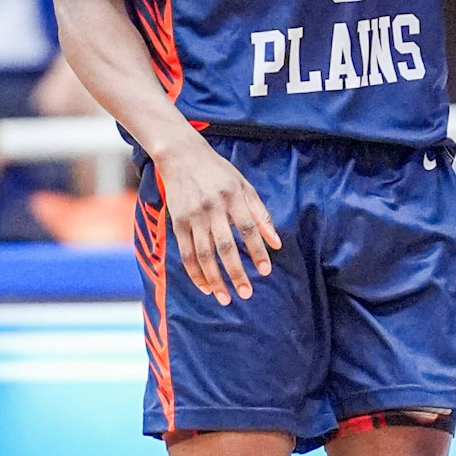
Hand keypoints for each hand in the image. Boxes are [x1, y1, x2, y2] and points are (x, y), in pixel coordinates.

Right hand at [158, 133, 281, 304]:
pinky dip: (195, 273)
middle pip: (225, 246)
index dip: (257, 251)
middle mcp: (212, 208)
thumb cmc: (219, 173)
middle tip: (246, 293)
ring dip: (215, 279)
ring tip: (225, 298)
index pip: (248, 228)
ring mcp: (193, 217)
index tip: (265, 271)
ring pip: (203, 255)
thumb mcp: (244, 186)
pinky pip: (186, 254)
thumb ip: (261, 214)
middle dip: (236, 272)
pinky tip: (205, 287)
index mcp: (233, 197)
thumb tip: (277, 243)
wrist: (182, 156)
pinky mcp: (177, 223)